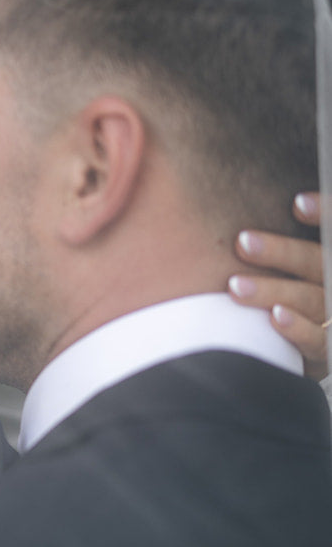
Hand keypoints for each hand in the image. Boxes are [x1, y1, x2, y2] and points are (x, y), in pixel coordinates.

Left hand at [228, 193, 326, 377]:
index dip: (326, 214)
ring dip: (273, 290)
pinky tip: (275, 317)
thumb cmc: (285, 298)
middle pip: (319, 263)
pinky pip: (319, 340)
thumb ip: (272, 249)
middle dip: (282, 252)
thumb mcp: (288, 268)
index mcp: (327, 262)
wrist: (303, 348)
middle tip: (242, 242)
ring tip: (234, 286)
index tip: (296, 203)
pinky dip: (298, 329)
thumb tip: (224, 194)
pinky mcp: (328, 352)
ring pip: (311, 299)